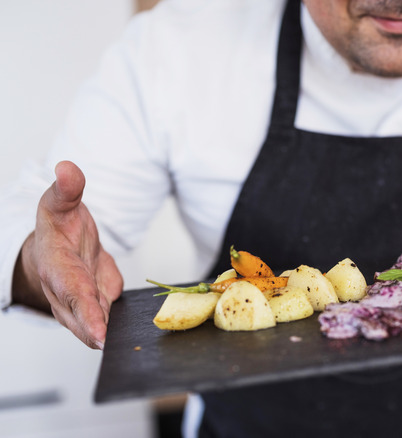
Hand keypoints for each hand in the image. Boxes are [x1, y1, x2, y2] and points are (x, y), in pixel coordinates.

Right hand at [13, 161, 122, 348]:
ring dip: (114, 337)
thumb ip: (66, 189)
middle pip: (86, 322)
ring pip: (99, 328)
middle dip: (101, 335)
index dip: (87, 315)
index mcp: (58, 269)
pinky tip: (143, 336)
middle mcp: (67, 294)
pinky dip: (124, 330)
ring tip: (136, 346)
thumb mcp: (59, 203)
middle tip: (122, 346)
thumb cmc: (57, 229)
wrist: (54, 247)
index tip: (100, 334)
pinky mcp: (99, 310)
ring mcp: (83, 307)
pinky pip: (111, 323)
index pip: (74, 295)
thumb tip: (67, 168)